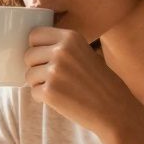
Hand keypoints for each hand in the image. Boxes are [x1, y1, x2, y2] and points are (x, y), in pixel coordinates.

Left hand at [23, 27, 143, 136]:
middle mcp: (61, 51)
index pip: (34, 34)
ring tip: (60, 89)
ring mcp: (55, 71)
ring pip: (28, 75)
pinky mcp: (50, 92)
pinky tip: (61, 99)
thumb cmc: (99, 83)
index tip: (45, 57)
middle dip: (36, 67)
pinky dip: (43, 98)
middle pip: (29, 55)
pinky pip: (33, 92)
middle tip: (54, 78)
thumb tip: (30, 47)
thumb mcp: (83, 53)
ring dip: (39, 84)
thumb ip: (61, 47)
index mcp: (70, 37)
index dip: (36, 47)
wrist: (115, 109)